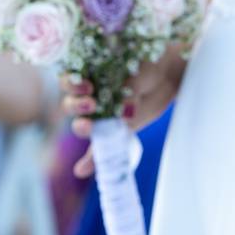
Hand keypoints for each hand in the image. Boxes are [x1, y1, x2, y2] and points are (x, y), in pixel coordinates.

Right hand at [60, 45, 187, 177]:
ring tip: (91, 128)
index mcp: (88, 72)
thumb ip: (129, 87)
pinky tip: (82, 170)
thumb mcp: (139, 70)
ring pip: (81, 124)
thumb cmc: (148, 63)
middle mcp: (89, 94)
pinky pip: (98, 147)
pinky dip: (90, 160)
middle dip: (76, 106)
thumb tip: (126, 111)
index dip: (71, 84)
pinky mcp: (112, 130)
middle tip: (92, 105)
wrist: (166, 74)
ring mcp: (100, 114)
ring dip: (82, 128)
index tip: (88, 86)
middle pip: (69, 104)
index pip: (68, 80)